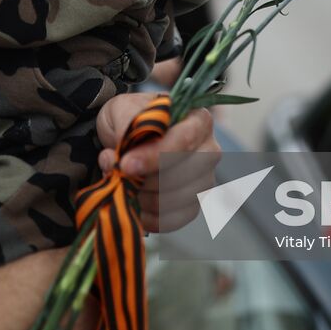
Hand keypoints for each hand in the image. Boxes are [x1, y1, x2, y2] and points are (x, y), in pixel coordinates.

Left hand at [95, 92, 219, 232]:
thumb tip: (121, 159)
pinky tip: (134, 202)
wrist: (129, 139)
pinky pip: (173, 220)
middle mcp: (209, 150)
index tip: (126, 165)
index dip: (155, 156)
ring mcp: (205, 180)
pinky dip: (148, 216)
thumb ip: (124, 125)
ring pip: (178, 200)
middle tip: (122, 173)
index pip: (185, 140)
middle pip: (185, 174)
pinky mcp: (194, 206)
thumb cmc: (130, 119)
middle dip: (147, 179)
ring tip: (126, 183)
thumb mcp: (122, 109)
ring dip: (144, 197)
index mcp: (197, 119)